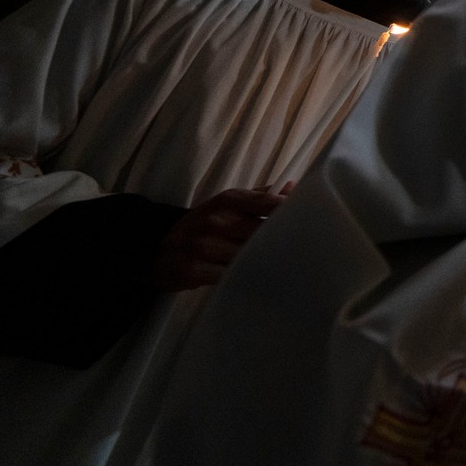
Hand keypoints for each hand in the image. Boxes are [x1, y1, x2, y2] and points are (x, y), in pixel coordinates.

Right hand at [151, 187, 286, 291]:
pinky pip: (228, 275)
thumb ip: (260, 196)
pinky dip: (242, 277)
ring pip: (247, 255)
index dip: (287, 211)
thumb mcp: (226, 205)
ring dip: (262, 262)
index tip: (308, 220)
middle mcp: (215, 219)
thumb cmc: (202, 226)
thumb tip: (292, 187)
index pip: (266, 202)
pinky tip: (251, 278)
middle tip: (299, 250)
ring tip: (280, 267)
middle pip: (260, 232)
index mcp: (227, 200)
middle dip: (278, 241)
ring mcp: (202, 245)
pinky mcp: (193, 269)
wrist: (157, 250)